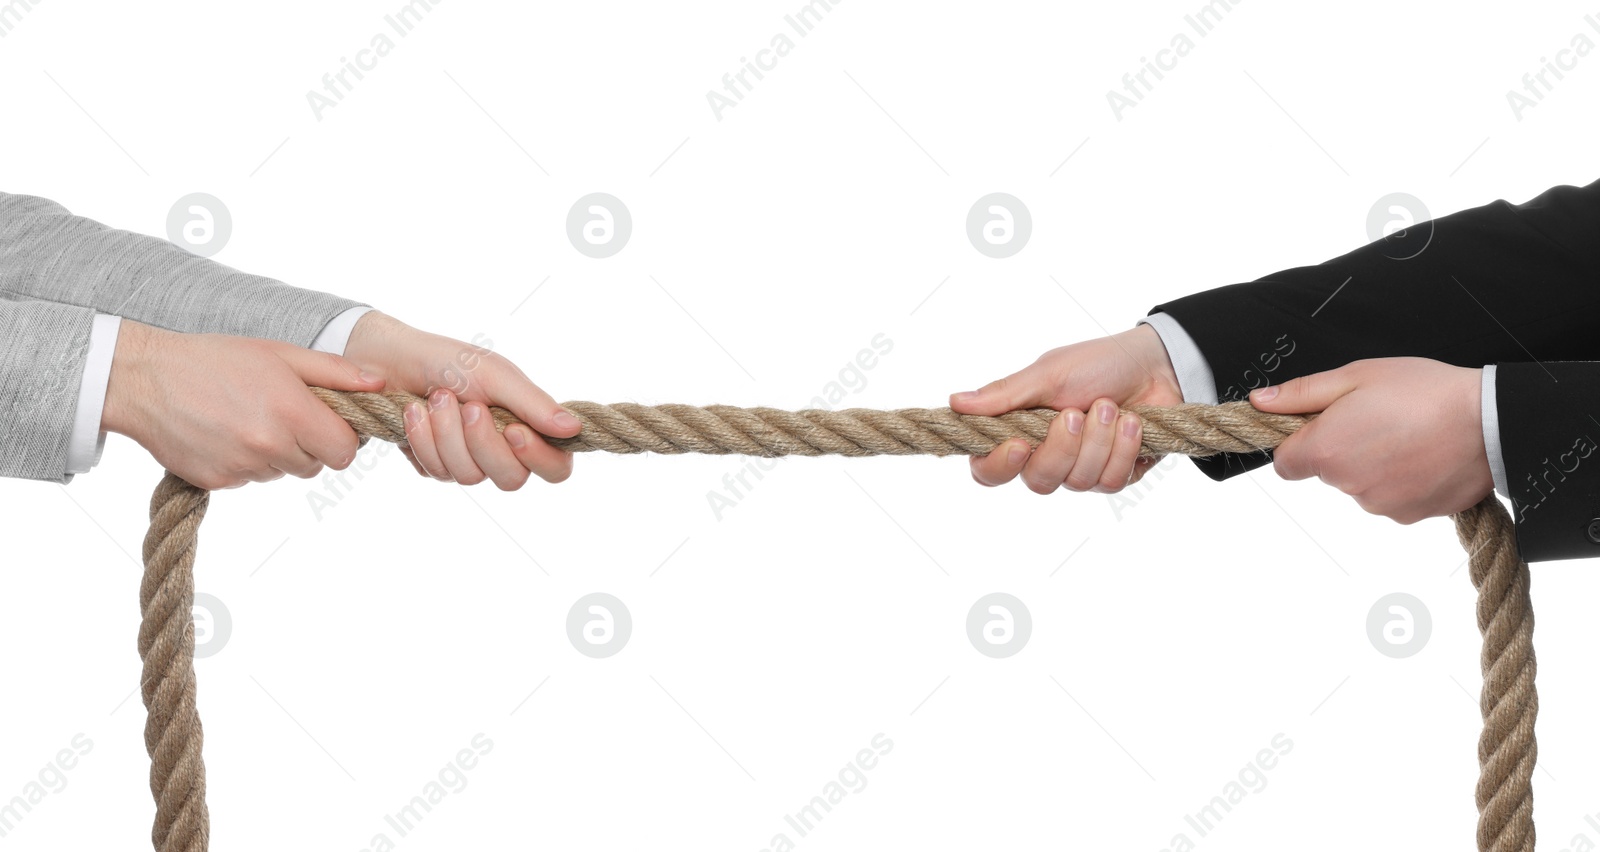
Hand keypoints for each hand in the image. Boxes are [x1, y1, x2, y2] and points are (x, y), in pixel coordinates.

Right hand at [103, 320, 384, 489]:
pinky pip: (251, 480)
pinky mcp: (218, 482)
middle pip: (316, 465)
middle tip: (282, 414)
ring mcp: (242, 467)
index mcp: (292, 412)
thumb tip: (381, 383)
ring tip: (248, 418)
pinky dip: (246, 462)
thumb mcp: (281, 354)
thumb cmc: (216, 359)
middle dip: (309, 444)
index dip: (339, 437)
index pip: (344, 452)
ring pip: (283, 472)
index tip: (323, 420)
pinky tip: (225, 433)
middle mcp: (269, 445)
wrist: (145, 379)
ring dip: (277, 454)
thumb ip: (335, 373)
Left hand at [340, 311, 580, 488]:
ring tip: (435, 399)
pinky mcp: (436, 467)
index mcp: (530, 426)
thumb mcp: (495, 375)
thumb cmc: (449, 361)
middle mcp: (504, 450)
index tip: (514, 430)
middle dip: (482, 443)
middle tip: (467, 406)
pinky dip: (423, 440)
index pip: (556, 467)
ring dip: (447, 435)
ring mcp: (470, 462)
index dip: (539, 458)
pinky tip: (414, 412)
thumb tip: (574, 428)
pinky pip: (437, 472)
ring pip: (470, 477)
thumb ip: (533, 403)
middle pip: (512, 480)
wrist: (391, 360)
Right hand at [951, 324, 1183, 493]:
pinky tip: (1132, 424)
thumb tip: (955, 402)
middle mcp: (1046, 455)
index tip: (1018, 444)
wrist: (1156, 366)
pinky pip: (1112, 481)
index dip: (998, 466)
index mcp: (1019, 430)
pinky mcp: (1115, 475)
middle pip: (1038, 481)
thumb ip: (1004, 395)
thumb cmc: (1097, 363)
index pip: (988, 470)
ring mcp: (1080, 469)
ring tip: (1109, 406)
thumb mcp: (1048, 373)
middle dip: (1063, 447)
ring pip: (1079, 482)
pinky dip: (1124, 448)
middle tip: (1076, 412)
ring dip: (1099, 441)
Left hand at [1248, 357, 1492, 523]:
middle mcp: (1347, 485)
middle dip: (1341, 449)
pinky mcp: (1410, 516)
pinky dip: (1401, 482)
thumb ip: (1302, 393)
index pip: (1284, 463)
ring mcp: (1379, 505)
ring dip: (1373, 466)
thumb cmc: (1425, 391)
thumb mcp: (1356, 376)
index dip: (1300, 443)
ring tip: (1408, 435)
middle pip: (1325, 472)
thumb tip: (1260, 402)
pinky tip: (1424, 456)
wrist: (1493, 422)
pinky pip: (1391, 500)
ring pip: (1359, 487)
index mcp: (1325, 451)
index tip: (1323, 426)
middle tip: (1378, 419)